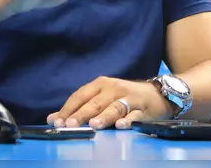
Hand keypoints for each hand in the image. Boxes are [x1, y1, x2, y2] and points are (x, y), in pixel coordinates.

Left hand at [47, 76, 172, 129]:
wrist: (157, 95)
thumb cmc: (124, 97)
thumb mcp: (100, 98)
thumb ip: (78, 107)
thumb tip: (52, 118)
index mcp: (100, 85)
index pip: (80, 96)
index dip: (68, 109)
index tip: (57, 121)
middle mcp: (114, 89)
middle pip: (95, 102)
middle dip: (81, 114)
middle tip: (70, 125)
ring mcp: (130, 98)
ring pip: (114, 107)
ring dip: (104, 116)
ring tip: (94, 125)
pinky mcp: (144, 109)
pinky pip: (135, 115)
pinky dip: (128, 120)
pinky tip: (121, 126)